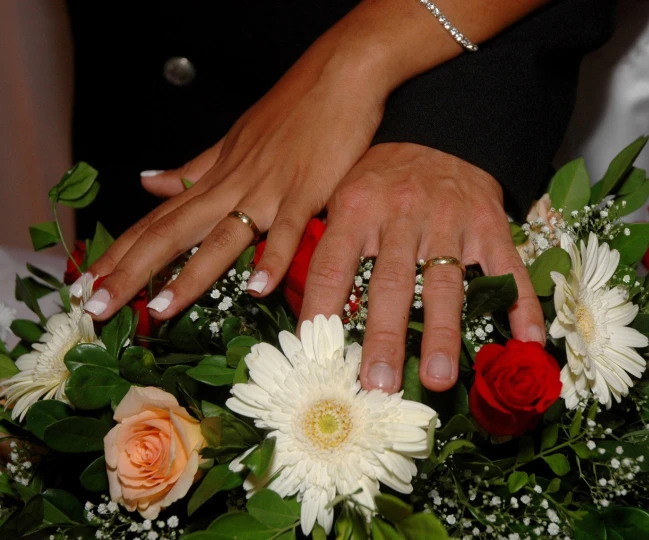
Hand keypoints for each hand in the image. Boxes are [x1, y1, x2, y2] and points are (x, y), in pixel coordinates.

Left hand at [75, 40, 386, 319]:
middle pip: (172, 233)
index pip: (157, 221)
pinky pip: (287, 231)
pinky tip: (257, 290)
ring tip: (160, 311)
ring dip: (190, 276)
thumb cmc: (290, 110)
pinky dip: (273, 259)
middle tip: (98, 306)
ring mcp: (267, 190)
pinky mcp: (304, 192)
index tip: (91, 283)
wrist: (336, 77)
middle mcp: (231, 186)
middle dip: (132, 271)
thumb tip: (149, 182)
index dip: (122, 253)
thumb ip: (194, 169)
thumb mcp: (234, 141)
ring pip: (221, 238)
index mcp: (215, 178)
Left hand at [299, 143, 544, 392]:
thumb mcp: (342, 192)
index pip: (332, 266)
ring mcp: (450, 220)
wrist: (439, 131)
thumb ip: (326, 241)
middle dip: (385, 337)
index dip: (321, 310)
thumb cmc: (382, 175)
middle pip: (391, 283)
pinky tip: (525, 339)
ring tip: (440, 377)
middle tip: (379, 384)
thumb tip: (290, 299)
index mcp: (357, 208)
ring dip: (443, 332)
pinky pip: (506, 266)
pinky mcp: (488, 224)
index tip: (316, 354)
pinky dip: (519, 303)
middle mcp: (402, 215)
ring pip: (445, 282)